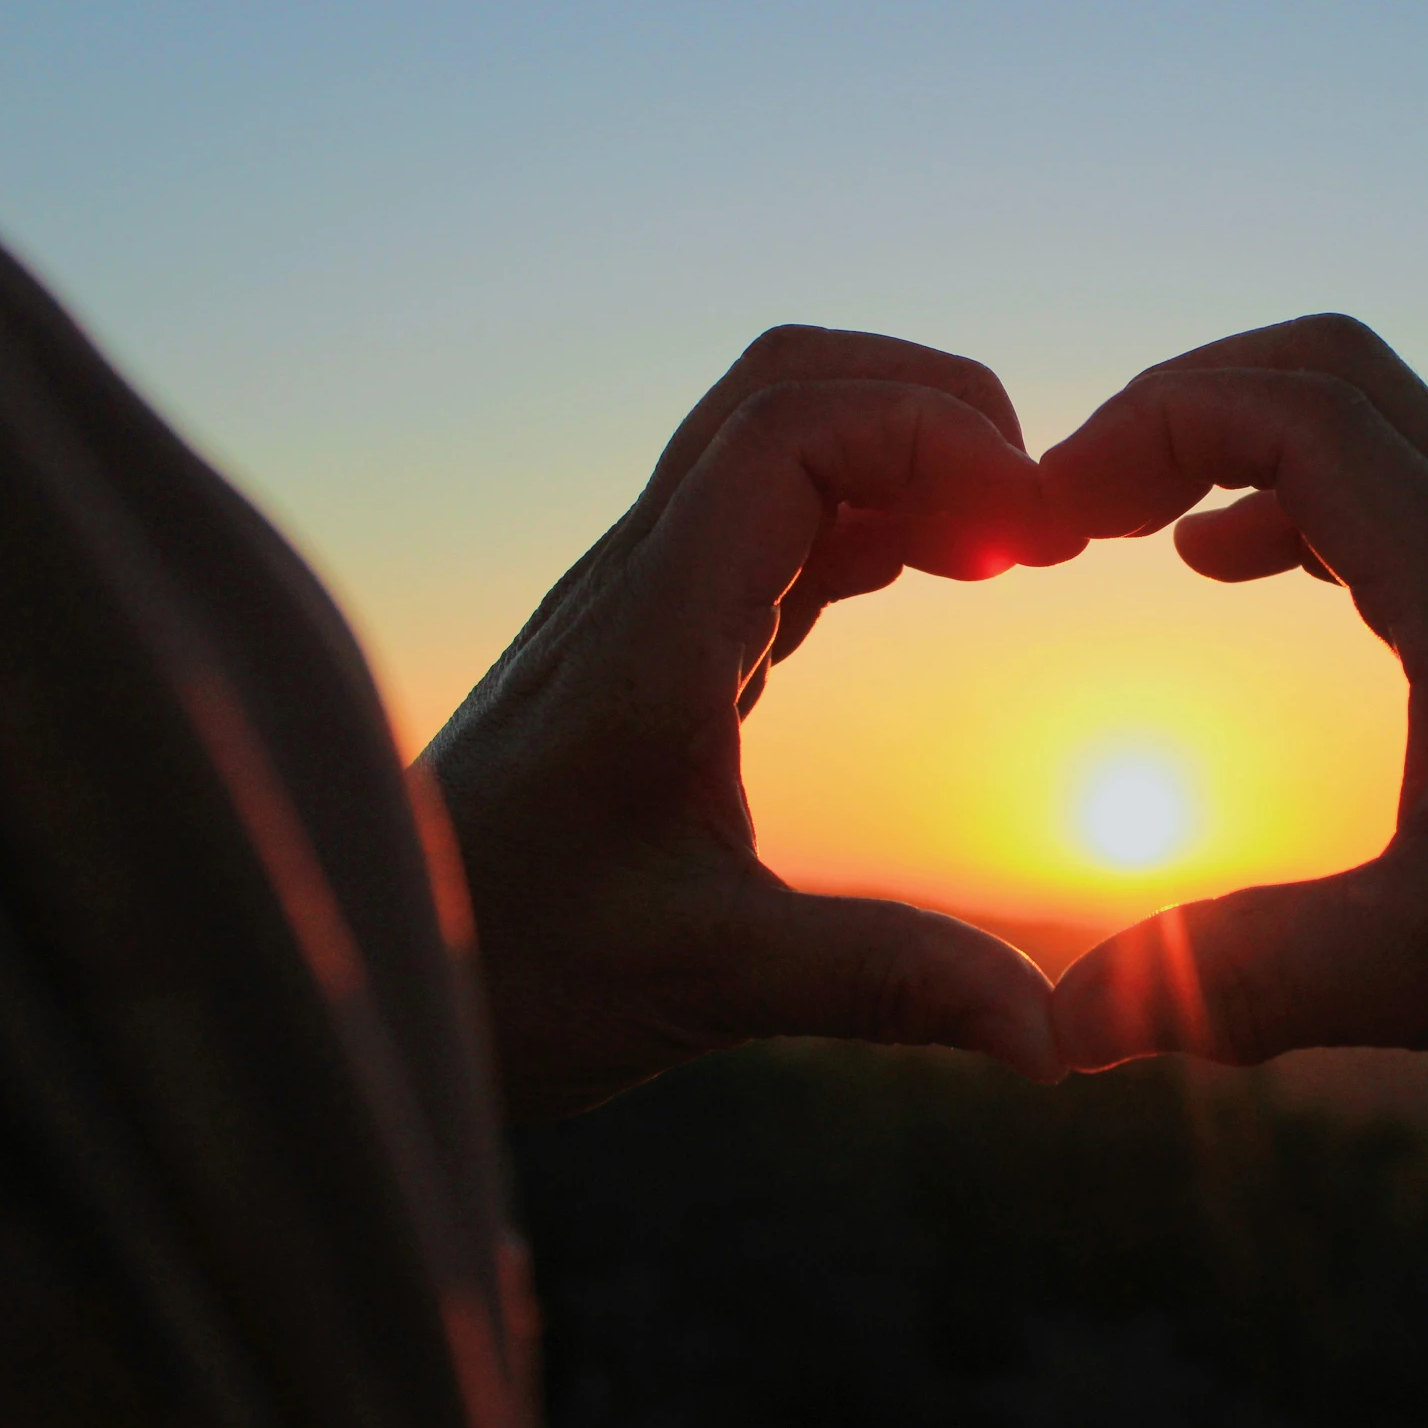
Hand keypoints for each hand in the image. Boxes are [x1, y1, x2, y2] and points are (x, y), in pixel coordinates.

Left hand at [422, 326, 1081, 1120]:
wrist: (377, 970)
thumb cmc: (511, 971)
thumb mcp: (706, 981)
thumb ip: (883, 984)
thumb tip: (1050, 1040)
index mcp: (652, 630)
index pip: (792, 430)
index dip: (933, 441)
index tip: (1039, 539)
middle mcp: (641, 582)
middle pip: (788, 387)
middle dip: (933, 409)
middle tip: (1040, 515)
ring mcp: (646, 600)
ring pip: (781, 441)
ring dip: (906, 457)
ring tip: (1017, 546)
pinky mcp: (658, 638)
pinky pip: (777, 522)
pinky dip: (875, 517)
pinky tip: (940, 576)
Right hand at [1041, 315, 1427, 1154]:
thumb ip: (1240, 982)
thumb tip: (1059, 1028)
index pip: (1302, 411)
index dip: (1153, 428)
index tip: (1048, 520)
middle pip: (1332, 374)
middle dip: (1181, 407)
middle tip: (1071, 504)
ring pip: (1365, 427)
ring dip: (1233, 445)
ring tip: (1123, 526)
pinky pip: (1389, 500)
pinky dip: (1285, 501)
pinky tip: (1227, 570)